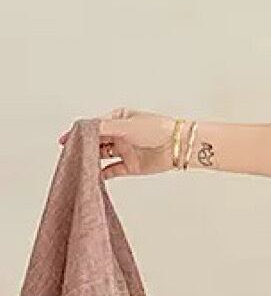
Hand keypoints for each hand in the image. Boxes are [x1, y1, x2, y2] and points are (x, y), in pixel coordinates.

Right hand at [58, 109, 177, 179]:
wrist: (179, 146)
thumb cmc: (157, 129)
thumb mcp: (126, 124)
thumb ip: (103, 127)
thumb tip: (82, 127)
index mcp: (118, 119)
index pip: (93, 126)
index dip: (79, 133)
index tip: (65, 141)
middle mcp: (120, 134)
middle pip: (95, 141)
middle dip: (82, 147)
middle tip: (68, 154)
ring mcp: (125, 150)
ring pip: (101, 156)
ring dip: (90, 160)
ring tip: (77, 165)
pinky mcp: (131, 166)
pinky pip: (112, 171)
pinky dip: (102, 174)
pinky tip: (92, 176)